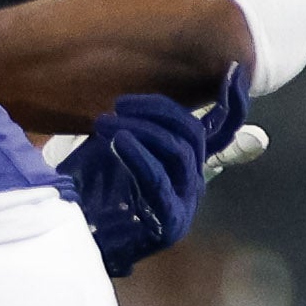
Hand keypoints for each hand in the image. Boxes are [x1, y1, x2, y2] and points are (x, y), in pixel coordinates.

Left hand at [55, 76, 256, 274]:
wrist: (73, 235)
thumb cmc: (91, 189)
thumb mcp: (109, 146)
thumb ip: (132, 123)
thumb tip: (132, 96)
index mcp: (187, 162)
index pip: (223, 129)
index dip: (233, 102)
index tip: (232, 70)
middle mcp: (193, 181)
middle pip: (192, 132)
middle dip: (158, 110)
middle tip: (118, 104)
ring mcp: (184, 203)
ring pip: (179, 152)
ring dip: (141, 129)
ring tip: (105, 124)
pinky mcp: (169, 223)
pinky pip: (159, 179)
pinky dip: (140, 156)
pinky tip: (120, 141)